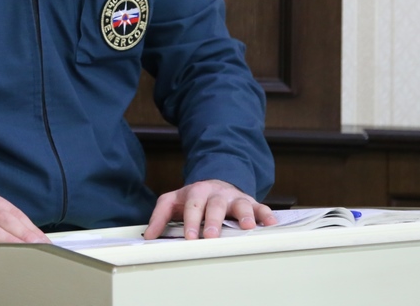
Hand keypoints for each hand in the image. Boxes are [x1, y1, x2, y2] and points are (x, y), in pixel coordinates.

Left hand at [142, 179, 276, 239]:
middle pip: (215, 205)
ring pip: (240, 204)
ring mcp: (234, 197)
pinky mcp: (250, 202)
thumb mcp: (173, 202)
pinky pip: (261, 207)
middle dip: (213, 221)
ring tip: (247, 227)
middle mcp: (216, 194)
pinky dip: (267, 214)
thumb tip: (148, 236)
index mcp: (196, 193)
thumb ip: (160, 217)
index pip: (192, 206)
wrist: (215, 181)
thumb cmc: (194, 198)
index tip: (190, 237)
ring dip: (245, 215)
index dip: (191, 221)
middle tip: (211, 236)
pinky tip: (271, 223)